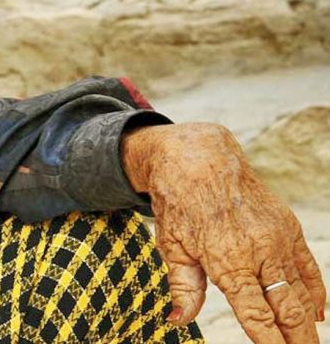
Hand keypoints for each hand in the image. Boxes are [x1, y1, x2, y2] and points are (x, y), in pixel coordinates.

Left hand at [122, 123, 325, 342]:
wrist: (200, 161)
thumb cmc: (179, 206)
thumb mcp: (172, 247)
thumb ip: (183, 288)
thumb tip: (178, 322)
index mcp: (228, 262)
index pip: (255, 314)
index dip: (269, 341)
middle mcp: (260, 253)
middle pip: (287, 309)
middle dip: (297, 339)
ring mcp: (279, 240)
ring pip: (301, 292)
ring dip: (307, 323)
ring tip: (308, 343)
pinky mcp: (288, 229)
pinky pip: (309, 268)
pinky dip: (316, 293)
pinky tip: (317, 314)